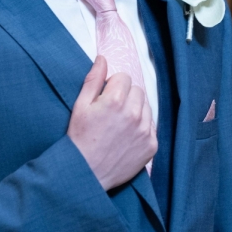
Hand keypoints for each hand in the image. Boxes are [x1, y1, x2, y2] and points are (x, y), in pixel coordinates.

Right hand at [67, 56, 156, 190]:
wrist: (86, 173)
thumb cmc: (80, 139)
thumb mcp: (80, 106)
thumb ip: (93, 79)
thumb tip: (102, 58)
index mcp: (115, 100)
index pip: (124, 77)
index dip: (112, 86)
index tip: (104, 99)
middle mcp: (134, 114)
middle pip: (137, 90)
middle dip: (125, 96)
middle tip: (111, 113)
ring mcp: (145, 131)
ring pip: (146, 107)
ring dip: (135, 111)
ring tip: (119, 126)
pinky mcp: (151, 145)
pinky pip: (151, 126)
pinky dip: (141, 129)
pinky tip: (126, 137)